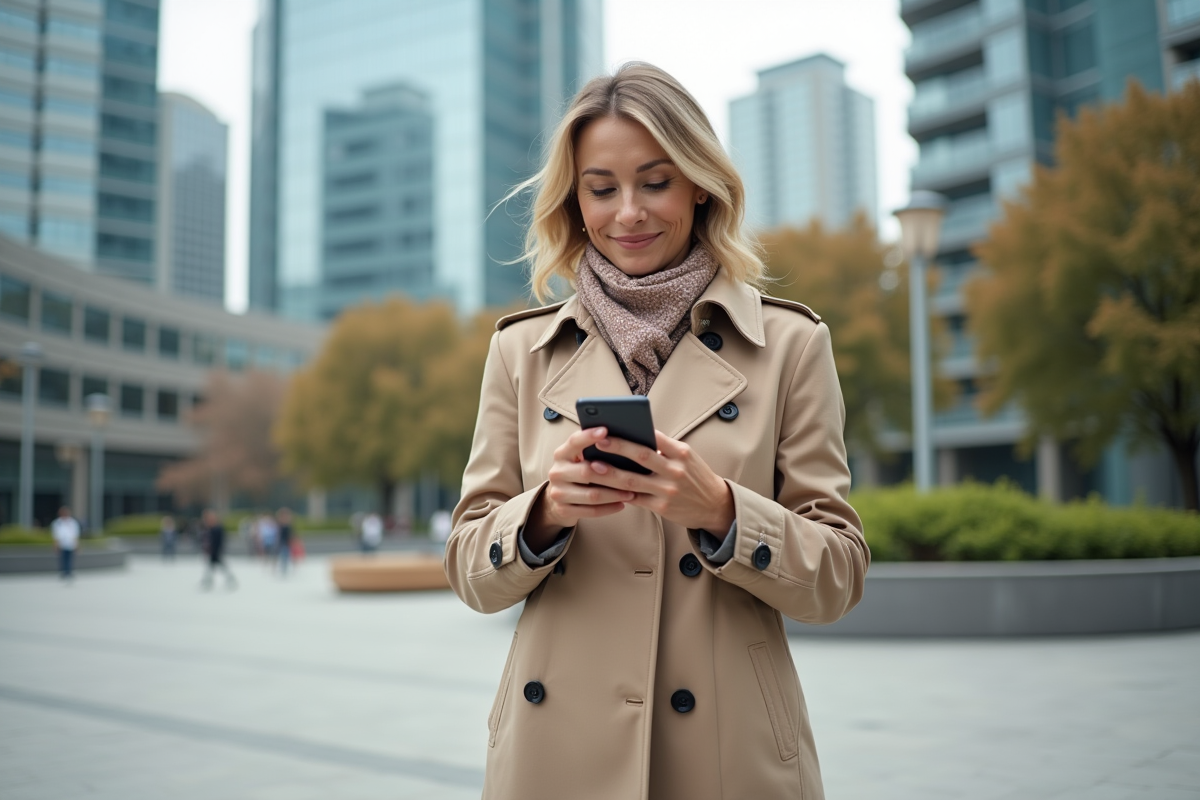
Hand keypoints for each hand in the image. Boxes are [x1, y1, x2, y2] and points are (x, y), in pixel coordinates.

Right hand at [525, 426, 635, 551]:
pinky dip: (609, 508)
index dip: (588, 436)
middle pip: (587, 472)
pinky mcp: (563, 510)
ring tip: (632, 492)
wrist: (559, 497)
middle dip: (612, 475)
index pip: (574, 442)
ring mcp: (558, 493)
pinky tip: (622, 504)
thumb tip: (623, 439)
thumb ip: (594, 449)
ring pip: (591, 495)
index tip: (605, 430)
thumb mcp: (580, 458)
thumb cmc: (578, 471)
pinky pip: (590, 511)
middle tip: (634, 475)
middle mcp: (557, 472)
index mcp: (562, 454)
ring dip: (614, 494)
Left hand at [585, 430, 734, 533]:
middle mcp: (676, 470)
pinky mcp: (662, 507)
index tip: (614, 426)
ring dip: (610, 474)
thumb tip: (632, 438)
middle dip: (618, 448)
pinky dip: (619, 492)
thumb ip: (663, 449)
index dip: (634, 432)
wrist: (714, 505)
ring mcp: (668, 490)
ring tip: (594, 467)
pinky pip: (636, 498)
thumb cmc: (695, 476)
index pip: (655, 438)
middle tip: (598, 442)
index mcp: (681, 452)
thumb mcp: (686, 457)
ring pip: (633, 481)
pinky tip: (605, 487)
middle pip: (641, 457)